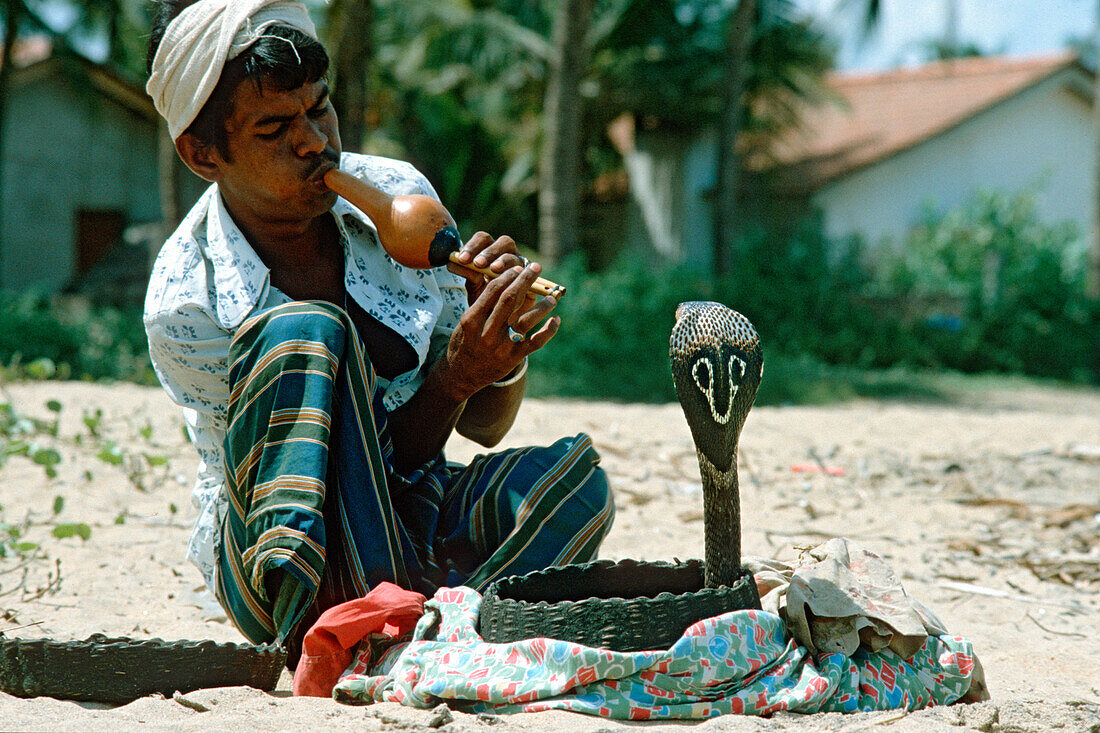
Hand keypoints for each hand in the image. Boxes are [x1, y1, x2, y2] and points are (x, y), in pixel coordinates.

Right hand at [438, 264, 559, 399]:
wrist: (460, 377)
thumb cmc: (464, 343)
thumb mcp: (465, 322)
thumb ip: (483, 305)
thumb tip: (504, 281)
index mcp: (472, 319)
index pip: (493, 290)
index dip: (509, 275)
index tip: (518, 267)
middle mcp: (487, 332)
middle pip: (510, 299)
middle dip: (525, 280)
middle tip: (535, 268)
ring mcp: (501, 346)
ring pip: (527, 320)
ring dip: (543, 306)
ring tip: (552, 297)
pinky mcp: (513, 358)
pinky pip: (536, 342)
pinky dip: (549, 330)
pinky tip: (556, 320)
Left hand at [447, 231, 534, 304]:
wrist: (500, 321)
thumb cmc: (486, 301)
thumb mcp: (474, 287)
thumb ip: (466, 273)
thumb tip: (450, 262)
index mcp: (491, 252)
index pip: (483, 239)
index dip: (474, 245)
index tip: (462, 258)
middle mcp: (508, 255)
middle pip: (503, 242)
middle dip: (489, 251)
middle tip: (478, 263)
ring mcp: (522, 265)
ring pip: (514, 255)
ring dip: (503, 260)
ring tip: (493, 270)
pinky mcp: (532, 278)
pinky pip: (529, 271)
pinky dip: (521, 273)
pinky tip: (514, 279)